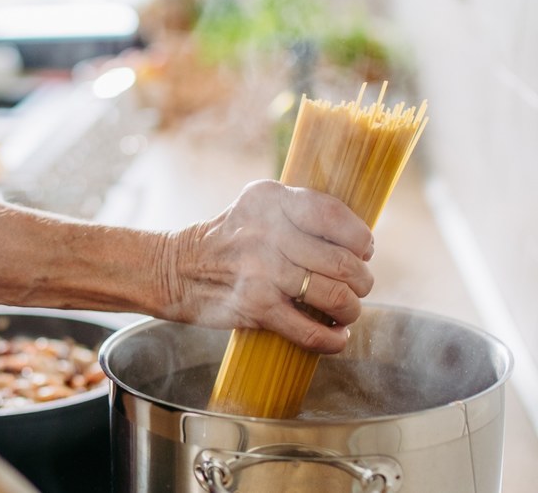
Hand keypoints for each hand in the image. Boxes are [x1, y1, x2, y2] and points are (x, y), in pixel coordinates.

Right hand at [160, 180, 374, 352]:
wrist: (175, 269)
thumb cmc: (228, 240)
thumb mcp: (256, 208)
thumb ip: (299, 215)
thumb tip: (359, 245)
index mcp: (270, 198)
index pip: (333, 215)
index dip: (360, 238)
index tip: (362, 251)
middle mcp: (266, 230)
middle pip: (341, 261)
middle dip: (361, 281)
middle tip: (358, 287)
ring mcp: (261, 270)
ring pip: (334, 296)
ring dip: (350, 310)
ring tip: (345, 312)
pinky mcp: (256, 306)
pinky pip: (311, 330)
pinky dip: (332, 340)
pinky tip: (337, 337)